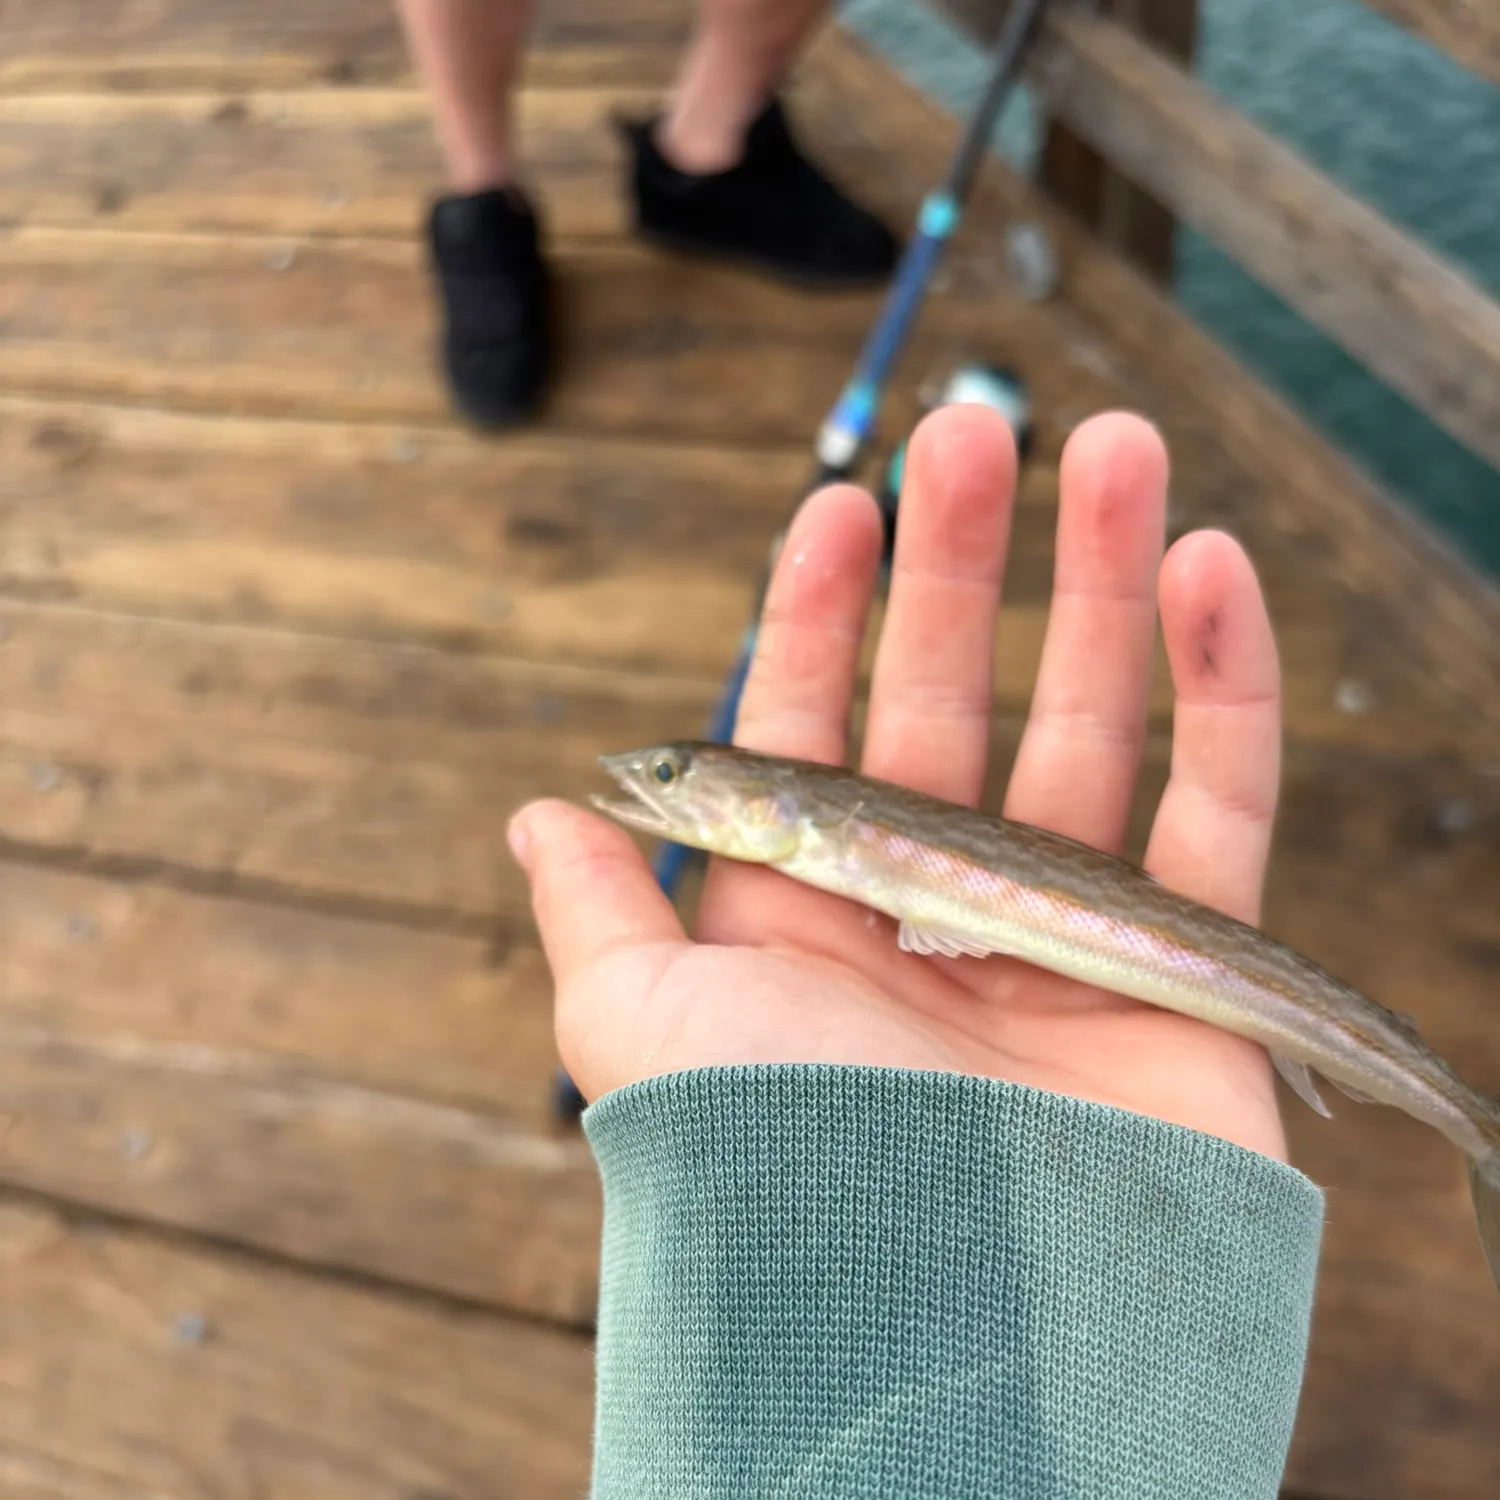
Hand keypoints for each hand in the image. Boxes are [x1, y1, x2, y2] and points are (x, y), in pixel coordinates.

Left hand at [509, 405, 1285, 1159]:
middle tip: (985, 427)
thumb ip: (596, 915)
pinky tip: (1210, 570)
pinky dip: (1223, 690)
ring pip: (1096, 723)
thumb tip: (539, 811)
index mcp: (807, 909)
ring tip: (1118, 444)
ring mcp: (1058, 930)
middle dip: (968, 559)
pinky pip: (1219, 809)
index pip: (819, 721)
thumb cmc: (777, 1166)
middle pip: (958, 696)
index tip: (839, 501)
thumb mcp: (642, 1030)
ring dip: (1109, 580)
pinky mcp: (1179, 967)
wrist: (943, 1324)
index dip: (824, 609)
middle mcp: (930, 907)